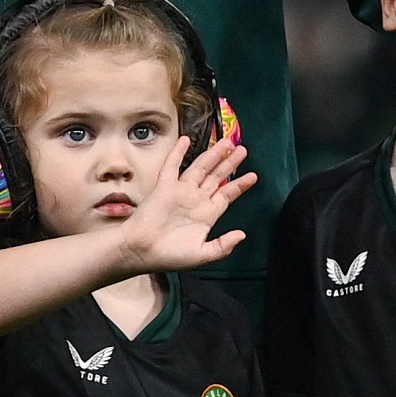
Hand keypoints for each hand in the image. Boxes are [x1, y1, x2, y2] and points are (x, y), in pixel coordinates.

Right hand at [118, 135, 256, 272]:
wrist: (142, 251)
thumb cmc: (170, 256)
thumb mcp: (202, 255)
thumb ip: (223, 246)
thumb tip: (242, 235)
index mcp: (206, 215)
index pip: (226, 195)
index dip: (239, 185)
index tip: (253, 176)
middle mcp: (195, 200)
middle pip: (216, 177)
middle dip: (229, 164)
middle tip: (243, 150)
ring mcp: (180, 191)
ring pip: (200, 168)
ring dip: (213, 155)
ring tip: (227, 142)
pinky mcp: (164, 186)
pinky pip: (172, 166)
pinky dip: (178, 153)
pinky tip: (186, 140)